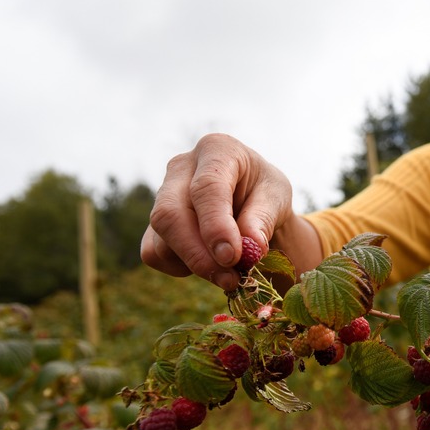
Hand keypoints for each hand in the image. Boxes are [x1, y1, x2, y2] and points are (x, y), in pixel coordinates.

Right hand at [140, 133, 294, 289]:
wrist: (251, 200)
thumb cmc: (264, 192)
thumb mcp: (276, 198)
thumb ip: (263, 219)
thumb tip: (251, 247)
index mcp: (216, 150)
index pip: (207, 188)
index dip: (216, 226)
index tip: (231, 257)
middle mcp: (181, 167)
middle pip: (170, 214)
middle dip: (198, 253)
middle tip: (230, 279)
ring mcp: (161, 194)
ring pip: (161, 237)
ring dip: (196, 264)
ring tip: (231, 273)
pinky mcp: (153, 224)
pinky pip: (154, 252)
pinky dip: (180, 267)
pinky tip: (209, 264)